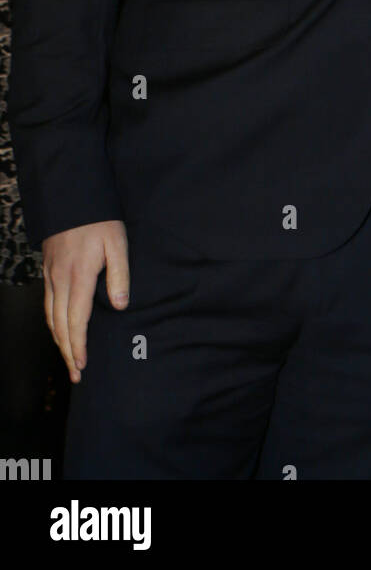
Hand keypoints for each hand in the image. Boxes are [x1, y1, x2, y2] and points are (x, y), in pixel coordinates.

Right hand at [42, 220, 128, 381]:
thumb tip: (121, 304)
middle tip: (76, 373)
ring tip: (67, 358)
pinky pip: (46, 303)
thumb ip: (120, 274)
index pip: (76, 321)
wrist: (72, 198)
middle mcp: (60, 280)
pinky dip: (51, 322)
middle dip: (67, 351)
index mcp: (79, 277)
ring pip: (50, 316)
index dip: (78, 346)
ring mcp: (51, 275)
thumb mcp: (117, 243)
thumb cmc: (100, 221)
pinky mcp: (48, 269)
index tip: (82, 365)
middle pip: (60, 325)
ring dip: (58, 340)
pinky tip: (58, 328)